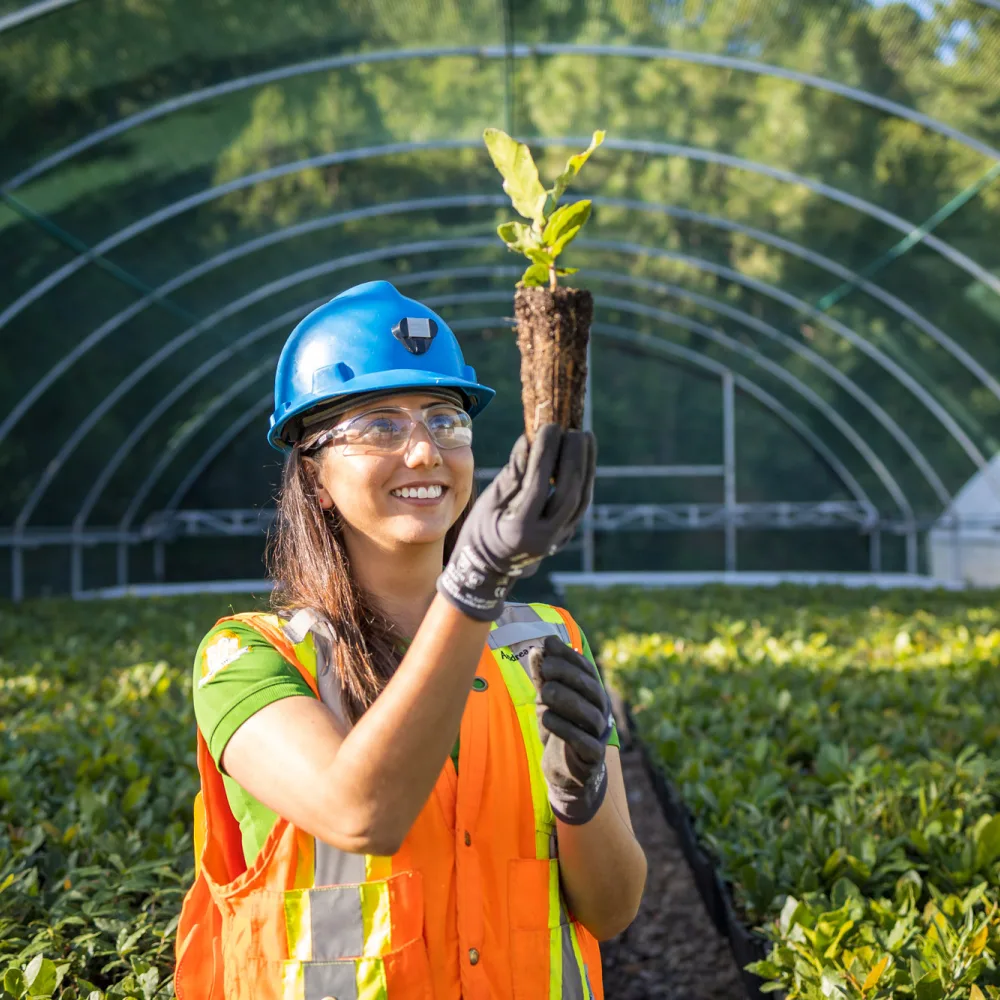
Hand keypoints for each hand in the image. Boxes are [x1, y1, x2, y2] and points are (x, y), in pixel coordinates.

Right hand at [436, 424, 595, 620]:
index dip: (547, 453)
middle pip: (569, 493)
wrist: (489, 570)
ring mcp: (559, 539)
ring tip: (586, 437)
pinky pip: (581, 504)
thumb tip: (529, 440)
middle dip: (574, 458)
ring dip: (586, 466)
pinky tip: (584, 457)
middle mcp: (545, 537)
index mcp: (520, 530)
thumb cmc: (481, 531)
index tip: (550, 427)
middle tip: (574, 430)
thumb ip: (512, 474)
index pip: (539, 485)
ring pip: (581, 499)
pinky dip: (584, 478)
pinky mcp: (566, 535)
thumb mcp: (489, 503)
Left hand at [527, 635, 613, 824]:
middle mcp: (601, 709)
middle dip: (567, 674)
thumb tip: (540, 648)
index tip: (549, 644)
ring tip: (544, 692)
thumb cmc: (560, 727)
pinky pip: (584, 741)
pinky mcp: (593, 755)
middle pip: (590, 688)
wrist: (566, 769)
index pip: (585, 669)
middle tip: (546, 667)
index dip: (568, 655)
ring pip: (589, 713)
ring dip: (566, 699)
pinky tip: (547, 718)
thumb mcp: (547, 698)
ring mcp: (599, 733)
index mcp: (592, 692)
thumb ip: (544, 676)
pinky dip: (565, 728)